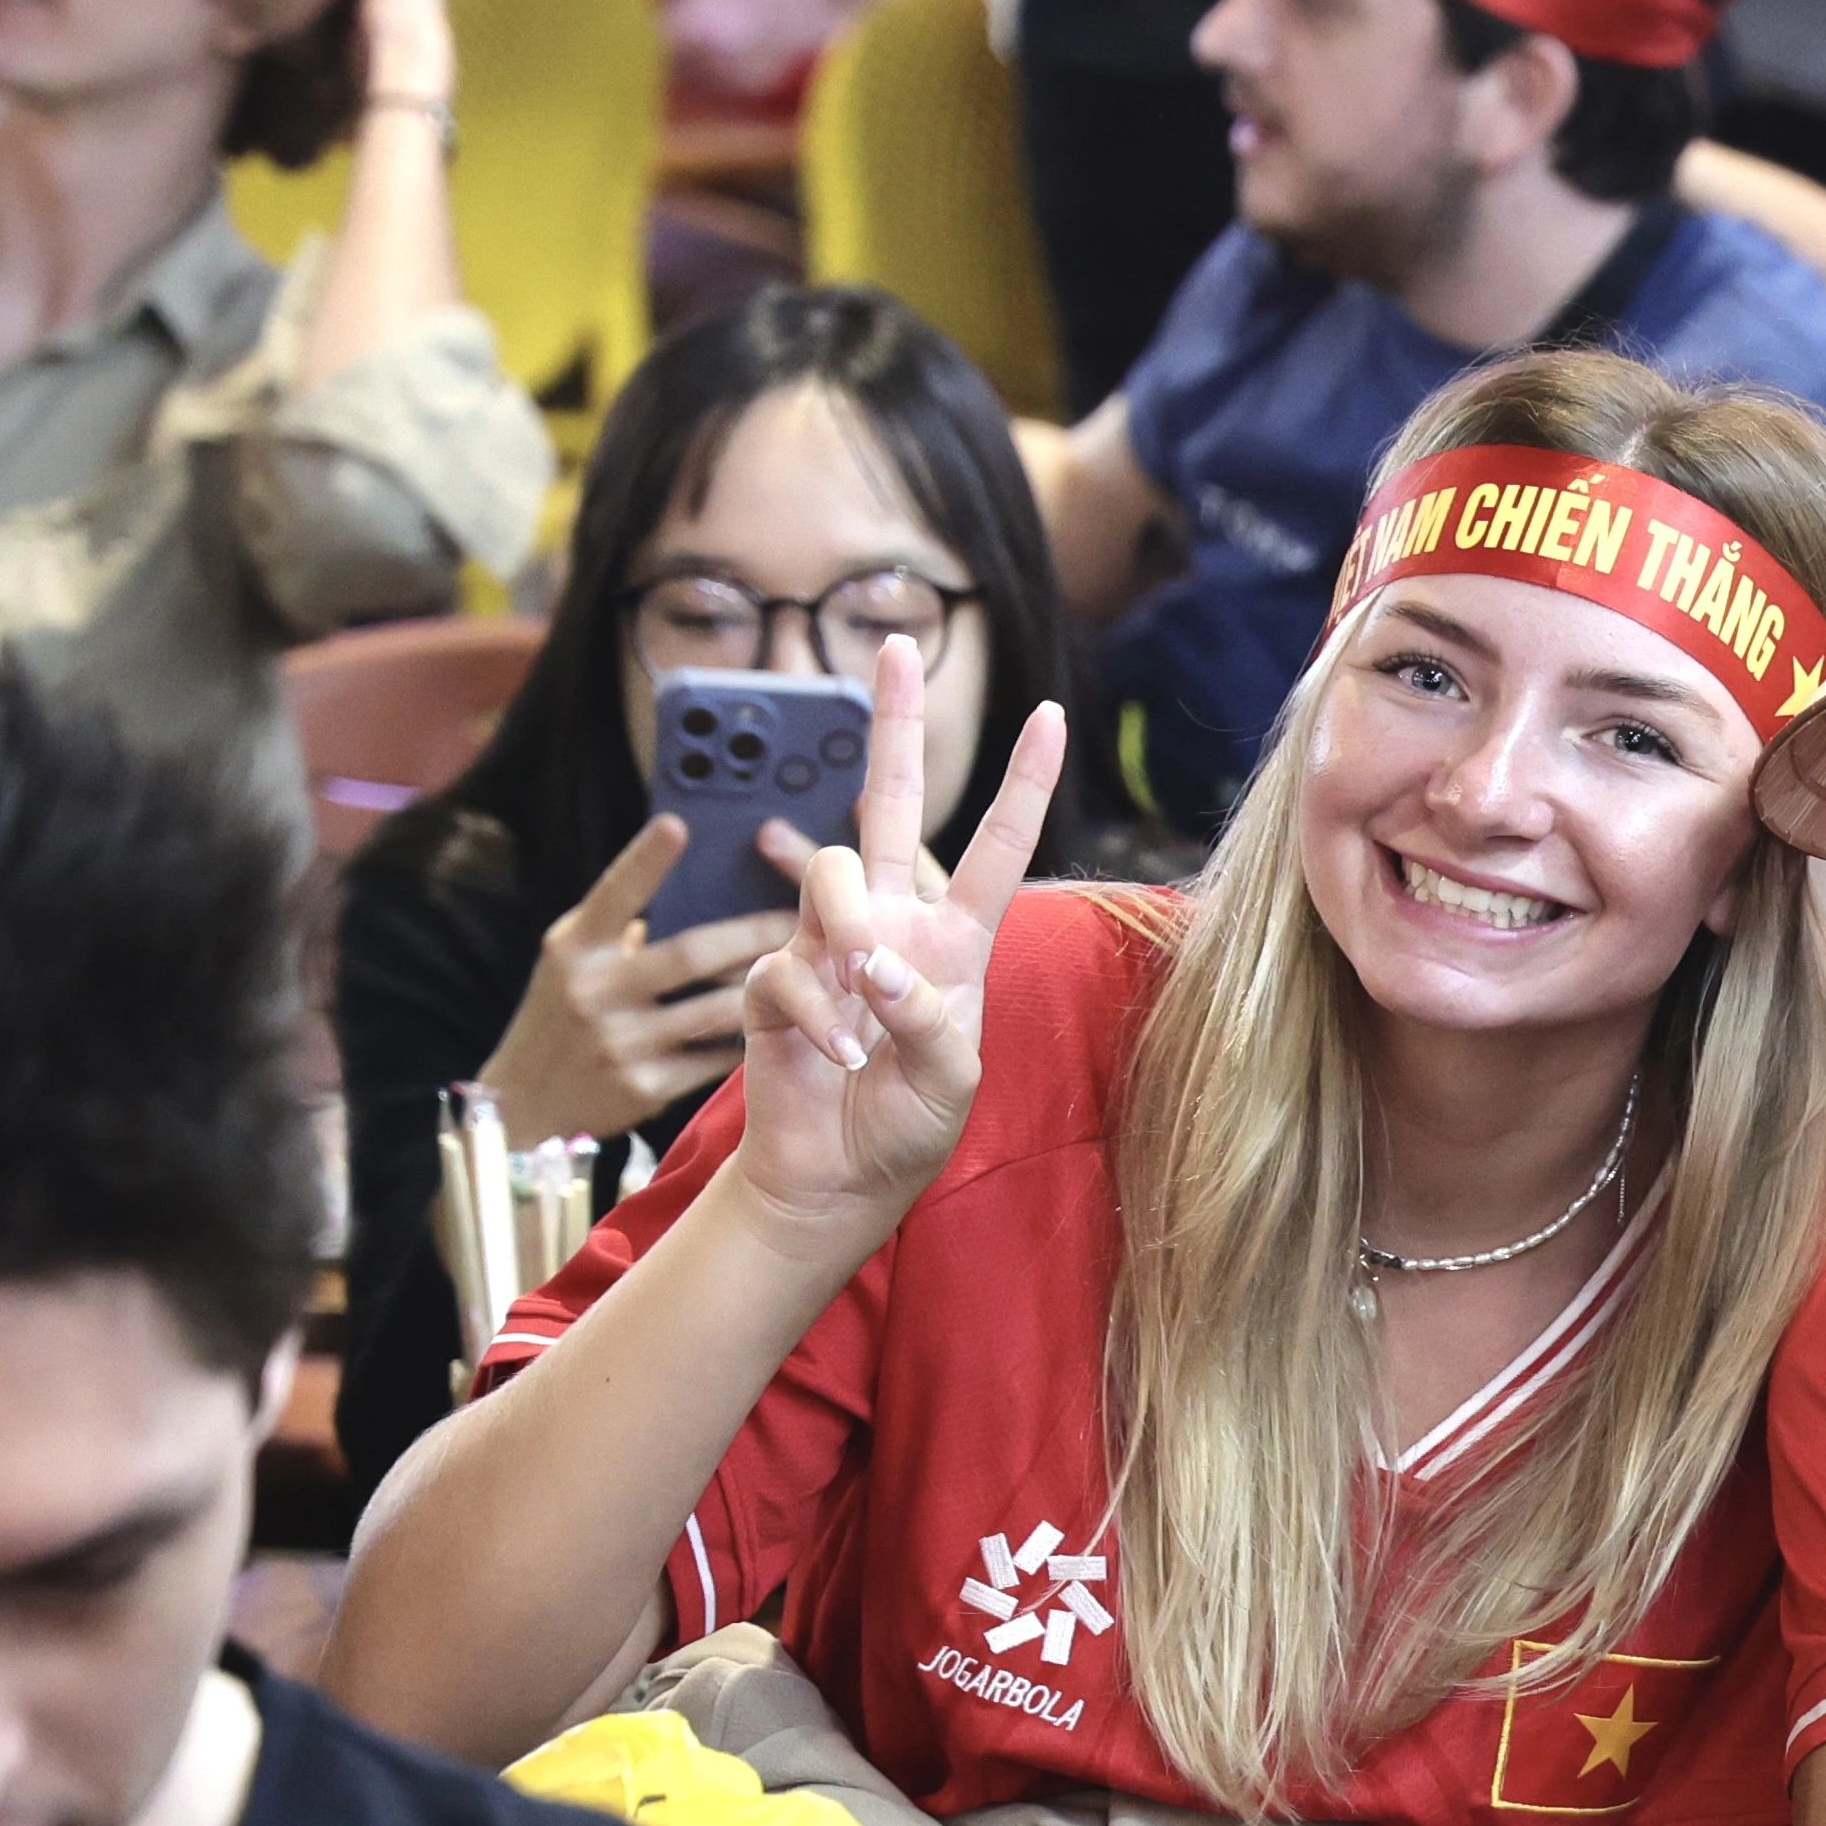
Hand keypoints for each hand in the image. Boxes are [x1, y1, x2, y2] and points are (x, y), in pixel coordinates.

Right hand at [474, 813, 801, 1141]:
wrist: (527, 1107)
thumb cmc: (561, 1017)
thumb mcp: (571, 962)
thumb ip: (616, 925)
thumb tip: (687, 882)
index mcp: (574, 947)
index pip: (614, 894)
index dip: (645, 859)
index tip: (678, 823)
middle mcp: (593, 990)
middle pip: (691, 954)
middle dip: (751, 934)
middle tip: (796, 916)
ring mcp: (620, 1043)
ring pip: (713, 1009)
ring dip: (761, 988)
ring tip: (804, 969)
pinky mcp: (644, 1088)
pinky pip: (712, 1058)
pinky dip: (744, 1038)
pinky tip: (779, 1025)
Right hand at [727, 633, 1062, 1228]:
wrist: (837, 1180)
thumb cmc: (906, 1128)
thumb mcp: (952, 1083)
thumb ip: (931, 1020)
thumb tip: (877, 961)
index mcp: (953, 940)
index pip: (994, 848)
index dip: (1022, 784)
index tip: (1051, 716)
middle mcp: (891, 924)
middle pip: (890, 805)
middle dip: (895, 726)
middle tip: (897, 645)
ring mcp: (829, 946)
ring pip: (829, 870)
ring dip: (846, 925)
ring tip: (864, 998)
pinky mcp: (774, 980)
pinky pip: (786, 966)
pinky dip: (814, 1014)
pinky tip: (836, 1059)